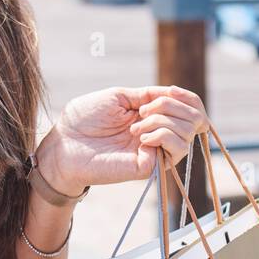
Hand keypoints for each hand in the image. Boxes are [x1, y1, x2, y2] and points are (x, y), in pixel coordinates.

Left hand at [36, 85, 210, 190]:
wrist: (64, 143)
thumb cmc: (84, 119)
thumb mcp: (119, 96)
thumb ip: (148, 95)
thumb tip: (173, 93)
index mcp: (151, 116)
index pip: (190, 108)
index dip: (187, 97)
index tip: (170, 91)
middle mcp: (158, 134)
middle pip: (195, 119)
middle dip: (172, 106)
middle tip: (142, 111)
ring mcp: (156, 152)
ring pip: (187, 133)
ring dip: (163, 121)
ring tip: (135, 127)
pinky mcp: (151, 166)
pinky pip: (176, 148)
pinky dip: (160, 135)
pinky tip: (138, 137)